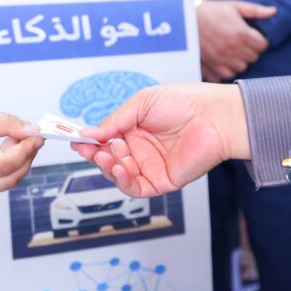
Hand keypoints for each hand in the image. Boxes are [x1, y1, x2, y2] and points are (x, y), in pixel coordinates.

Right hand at [0, 106, 43, 192]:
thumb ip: (3, 123)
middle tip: (33, 136)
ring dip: (19, 162)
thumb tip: (31, 130)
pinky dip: (8, 166)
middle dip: (27, 158)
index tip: (37, 134)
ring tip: (17, 138)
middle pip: (10, 180)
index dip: (26, 150)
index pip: (5, 165)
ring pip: (5, 182)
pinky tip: (6, 147)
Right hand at [71, 84, 249, 197]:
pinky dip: (122, 181)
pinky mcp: (161, 181)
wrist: (215, 117)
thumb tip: (88, 133)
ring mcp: (150, 167)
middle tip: (87, 149)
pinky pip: (135, 188)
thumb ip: (113, 122)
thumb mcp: (140, 104)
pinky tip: (118, 168)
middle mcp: (140, 150)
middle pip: (107, 158)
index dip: (89, 141)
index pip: (104, 140)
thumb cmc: (184, 103)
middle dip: (94, 154)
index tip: (75, 140)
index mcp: (134, 130)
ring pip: (118, 175)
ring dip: (106, 168)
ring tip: (105, 157)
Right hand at [196, 0, 275, 81]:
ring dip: (240, 61)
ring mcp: (221, 59)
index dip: (261, 41)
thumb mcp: (234, 6)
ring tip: (234, 52)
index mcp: (241, 33)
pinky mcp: (210, 65)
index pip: (263, 46)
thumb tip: (274, 12)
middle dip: (251, 51)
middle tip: (244, 44)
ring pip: (241, 68)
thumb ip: (256, 10)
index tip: (254, 37)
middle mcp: (232, 48)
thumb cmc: (211, 11)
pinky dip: (228, 70)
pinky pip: (226, 75)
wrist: (186, 19)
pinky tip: (225, 61)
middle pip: (253, 58)